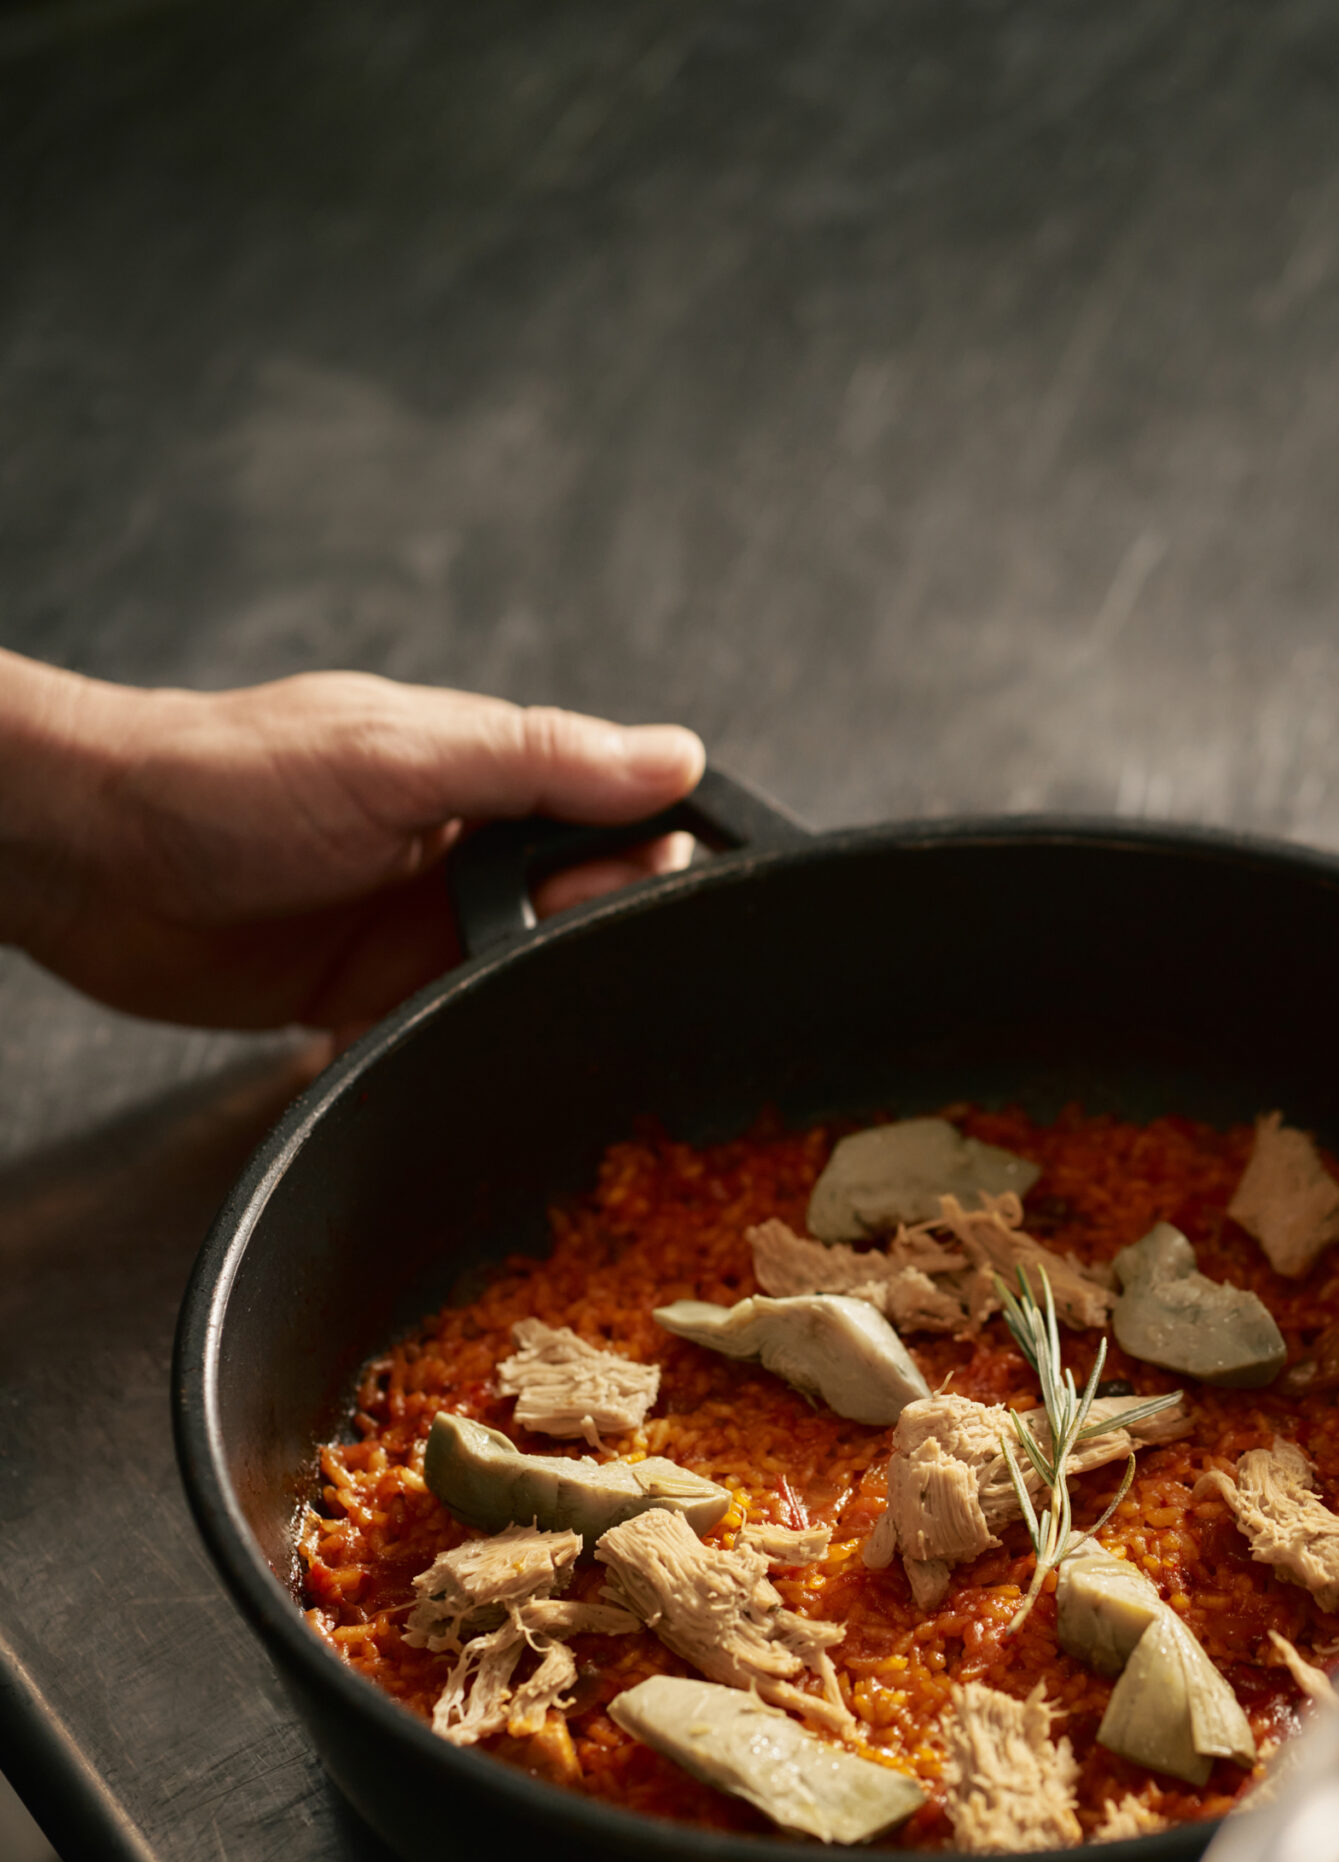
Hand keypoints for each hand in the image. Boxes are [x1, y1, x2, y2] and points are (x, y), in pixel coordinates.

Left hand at [0, 652, 703, 1032]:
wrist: (87, 861)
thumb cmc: (220, 780)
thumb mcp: (397, 759)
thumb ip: (538, 762)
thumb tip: (674, 756)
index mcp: (480, 772)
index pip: (616, 809)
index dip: (649, 853)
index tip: (654, 890)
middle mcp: (460, 850)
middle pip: (585, 903)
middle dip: (588, 932)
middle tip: (543, 940)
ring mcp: (415, 927)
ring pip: (521, 975)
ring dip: (523, 997)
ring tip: (495, 998)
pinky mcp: (369, 996)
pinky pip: (444, 1029)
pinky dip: (452, 1045)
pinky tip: (448, 1050)